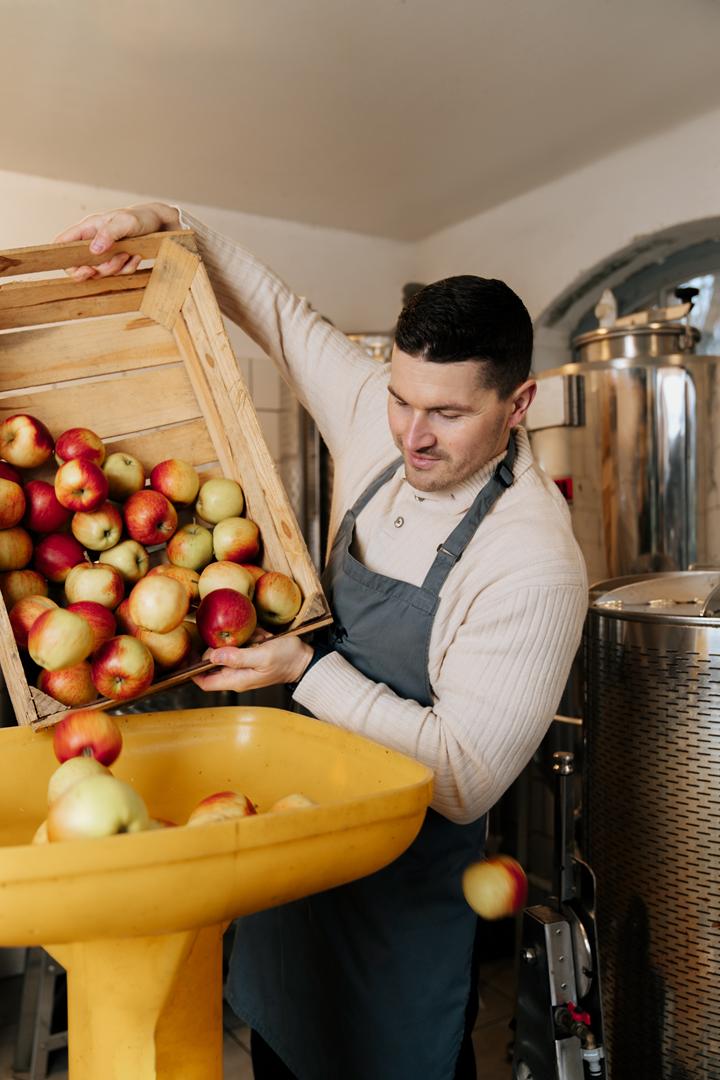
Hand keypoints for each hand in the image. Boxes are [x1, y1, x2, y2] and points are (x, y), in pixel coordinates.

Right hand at [54, 202, 180, 281]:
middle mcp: (93, 242)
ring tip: (128, 254)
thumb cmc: (141, 217)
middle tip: (108, 266)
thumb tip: (94, 250)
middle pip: (79, 266)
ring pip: (100, 272)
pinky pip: (118, 274)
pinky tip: (136, 257)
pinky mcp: (117, 262)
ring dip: (116, 268)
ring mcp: (105, 254)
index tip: (83, 268)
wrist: (162, 224)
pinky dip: (128, 269)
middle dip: (95, 271)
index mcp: (88, 228)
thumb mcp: (126, 222)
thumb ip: (109, 234)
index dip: (64, 259)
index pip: (63, 243)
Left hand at [192, 634, 313, 693]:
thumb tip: (213, 655)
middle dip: (220, 646)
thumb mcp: (263, 656)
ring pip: (226, 650)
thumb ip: (238, 657)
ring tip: (257, 638)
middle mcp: (236, 675)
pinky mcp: (249, 656)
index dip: (192, 670)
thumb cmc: (287, 659)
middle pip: (212, 661)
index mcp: (236, 679)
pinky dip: (247, 637)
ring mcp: (243, 665)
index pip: (204, 681)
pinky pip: (239, 644)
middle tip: (236, 637)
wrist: (305, 659)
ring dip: (237, 640)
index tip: (188, 654)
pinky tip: (261, 636)